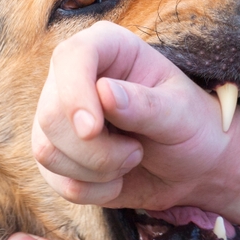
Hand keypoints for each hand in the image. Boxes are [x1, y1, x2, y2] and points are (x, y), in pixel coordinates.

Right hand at [32, 21, 239, 211]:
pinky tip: (118, 179)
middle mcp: (74, 78)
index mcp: (107, 49)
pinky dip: (93, 191)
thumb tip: (104, 92)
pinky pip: (57, 182)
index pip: (70, 58)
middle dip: (96, 150)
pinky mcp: (57, 154)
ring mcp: (61, 117)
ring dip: (97, 171)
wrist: (192, 168)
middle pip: (51, 115)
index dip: (74, 93)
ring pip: (47, 151)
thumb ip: (146, 105)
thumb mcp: (181, 114)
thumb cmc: (191, 127)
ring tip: (132, 159)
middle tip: (137, 152)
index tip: (93, 130)